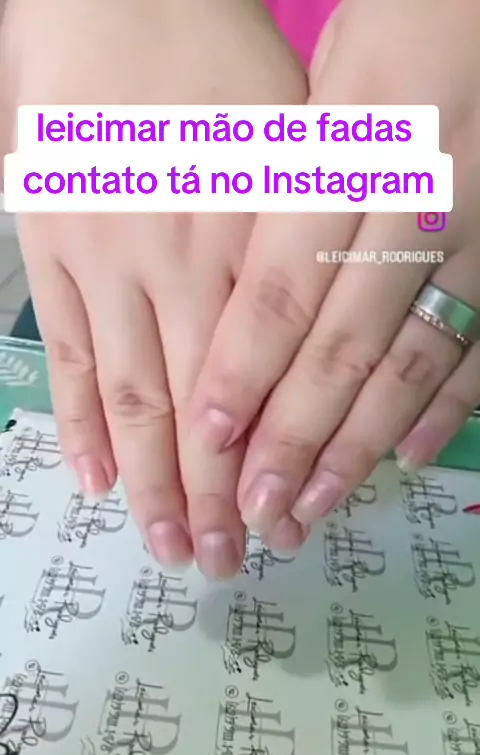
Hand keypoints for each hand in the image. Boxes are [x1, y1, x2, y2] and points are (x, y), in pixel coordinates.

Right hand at [2, 0, 306, 574]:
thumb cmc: (216, 58)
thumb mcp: (292, 136)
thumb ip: (305, 241)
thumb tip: (326, 331)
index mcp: (245, 241)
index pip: (253, 386)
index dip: (258, 465)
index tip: (270, 525)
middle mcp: (174, 265)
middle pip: (192, 407)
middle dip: (206, 495)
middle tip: (215, 564)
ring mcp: (101, 261)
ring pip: (127, 395)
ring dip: (147, 480)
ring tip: (164, 545)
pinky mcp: (48, 250)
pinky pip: (65, 352)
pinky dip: (77, 422)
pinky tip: (95, 480)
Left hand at [192, 0, 479, 537]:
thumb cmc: (402, 28)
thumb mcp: (327, 89)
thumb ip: (284, 191)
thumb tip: (239, 295)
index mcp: (354, 157)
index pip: (284, 287)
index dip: (244, 368)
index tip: (206, 437)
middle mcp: (416, 208)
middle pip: (344, 343)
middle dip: (296, 433)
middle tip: (256, 508)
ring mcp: (475, 240)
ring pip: (411, 360)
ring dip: (361, 442)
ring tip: (315, 503)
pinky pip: (478, 345)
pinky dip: (444, 409)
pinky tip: (406, 457)